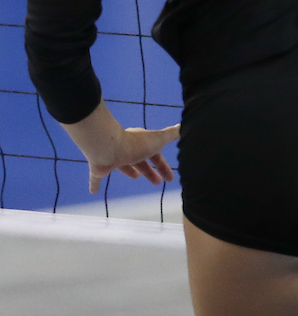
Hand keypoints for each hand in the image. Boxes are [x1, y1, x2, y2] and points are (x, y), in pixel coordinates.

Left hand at [62, 100, 179, 194]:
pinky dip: (95, 184)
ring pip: (125, 166)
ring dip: (131, 172)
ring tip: (137, 179)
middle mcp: (129, 150)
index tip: (170, 177)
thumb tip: (184, 125)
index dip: (163, 166)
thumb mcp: (158, 139)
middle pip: (142, 162)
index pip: (156, 155)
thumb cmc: (135, 144)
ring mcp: (114, 158)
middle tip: (157, 183)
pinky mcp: (100, 168)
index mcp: (143, 144)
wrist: (108, 148)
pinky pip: (97, 177)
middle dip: (150, 171)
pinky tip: (93, 192)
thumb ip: (171, 134)